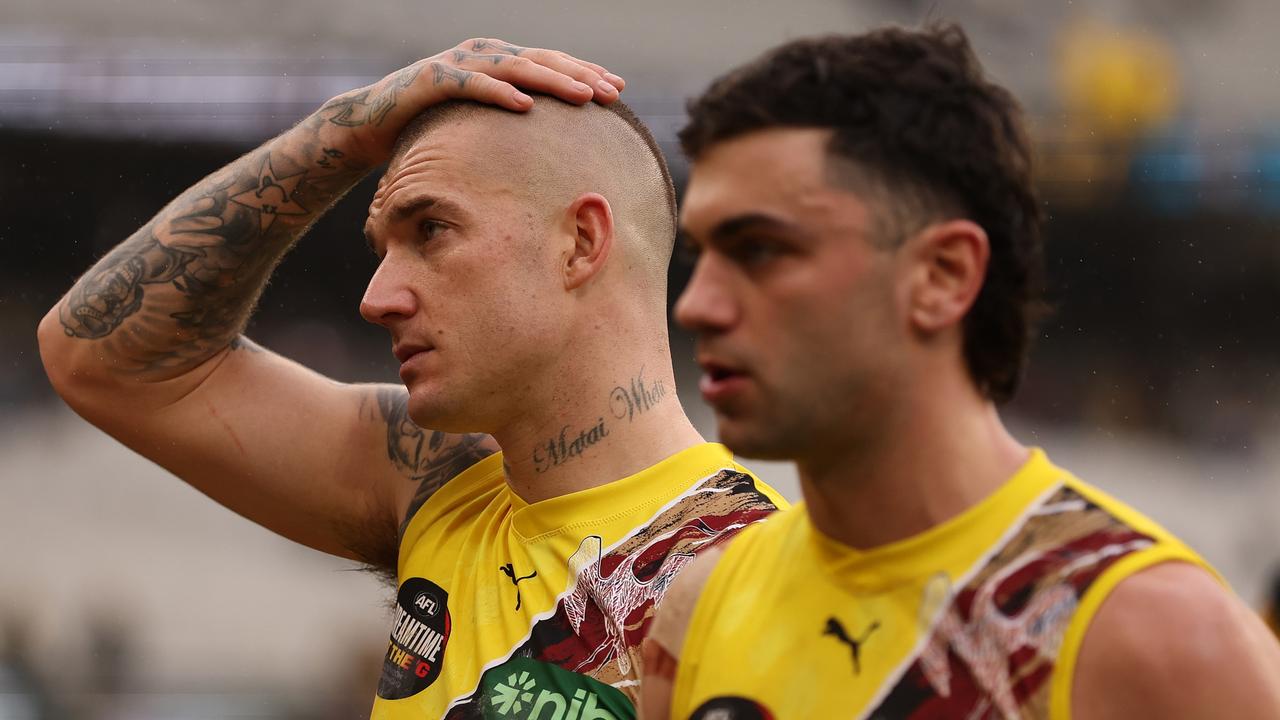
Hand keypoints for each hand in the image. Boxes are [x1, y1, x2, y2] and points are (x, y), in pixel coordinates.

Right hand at [314, 38, 625, 162]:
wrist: (371, 125)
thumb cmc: (431, 126)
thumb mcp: (480, 124)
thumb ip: (511, 124)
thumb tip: (551, 148)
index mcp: (497, 60)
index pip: (550, 62)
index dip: (584, 72)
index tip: (619, 90)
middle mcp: (481, 54)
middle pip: (541, 60)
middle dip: (580, 75)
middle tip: (612, 92)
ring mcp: (457, 63)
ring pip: (514, 67)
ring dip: (552, 80)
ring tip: (583, 96)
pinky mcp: (432, 79)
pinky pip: (471, 83)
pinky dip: (499, 91)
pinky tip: (525, 103)